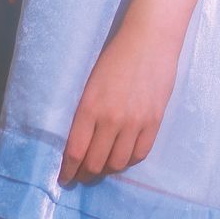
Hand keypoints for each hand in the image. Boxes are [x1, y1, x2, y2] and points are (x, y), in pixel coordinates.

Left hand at [59, 14, 183, 184]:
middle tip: (83, 176)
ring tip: (103, 168)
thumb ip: (87, 113)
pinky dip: (129, 160)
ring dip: (108, 170)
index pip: (75, 151)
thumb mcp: (92, 84)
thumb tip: (83, 141)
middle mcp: (111, 119)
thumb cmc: (116, 56)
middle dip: (86, 174)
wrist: (149, 40)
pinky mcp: (154, 121)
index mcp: (89, 107)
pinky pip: (140, 153)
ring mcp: (135, 122)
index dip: (69, 170)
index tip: (65, 179)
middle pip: (96, 162)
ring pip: (118, 162)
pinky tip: (124, 157)